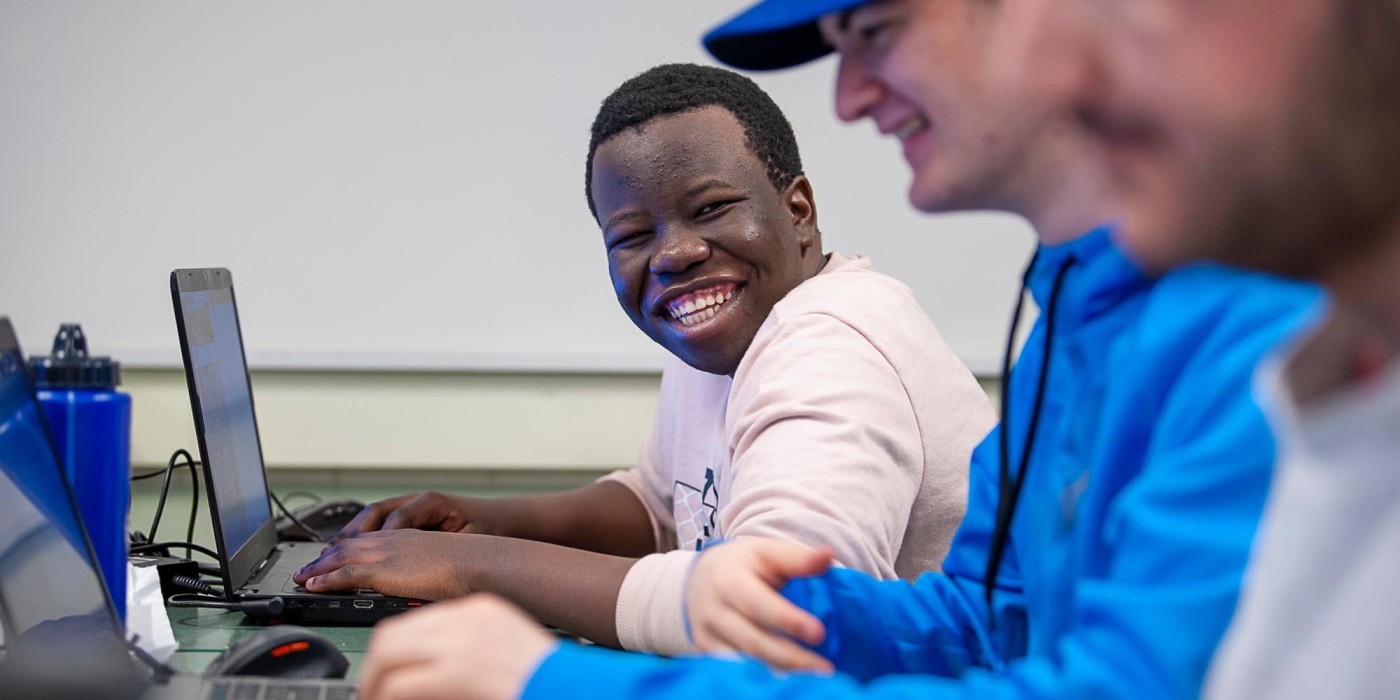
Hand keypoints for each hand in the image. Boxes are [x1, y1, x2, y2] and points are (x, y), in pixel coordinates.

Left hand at [294, 530, 480, 600]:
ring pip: (341, 555)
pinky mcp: (383, 568)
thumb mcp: (444, 558)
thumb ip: (426, 565)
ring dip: (318, 567)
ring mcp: (386, 551)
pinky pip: (345, 573)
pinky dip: (325, 578)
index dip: (347, 546)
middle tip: (309, 566)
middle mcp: (392, 538)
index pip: (369, 537)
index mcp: (407, 535)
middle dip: (326, 555)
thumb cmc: (472, 563)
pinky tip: (313, 585)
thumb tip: (423, 578)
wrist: (479, 560)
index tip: (333, 555)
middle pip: (350, 543)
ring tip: (302, 577)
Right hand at [330, 492, 490, 543]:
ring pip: (370, 517)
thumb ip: (445, 550)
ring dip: (349, 535)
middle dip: (351, 537)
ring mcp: (410, 504)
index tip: (362, 558)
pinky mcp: (407, 516)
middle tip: (327, 558)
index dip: (378, 538)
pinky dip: (360, 536)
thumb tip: (424, 564)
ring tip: (327, 554)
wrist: (497, 518)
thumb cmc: (486, 528)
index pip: (397, 519)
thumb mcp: (470, 540)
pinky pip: (376, 523)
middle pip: (375, 514)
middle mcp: (417, 500)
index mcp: (432, 502)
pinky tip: (345, 550)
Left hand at [360, 594, 557, 699]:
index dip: (394, 649)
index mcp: (480, 610)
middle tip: (373, 689)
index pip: (417, 622)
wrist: (572, 684)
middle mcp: (466, 619)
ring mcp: (461, 644)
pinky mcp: (457, 673)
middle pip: (393, 633)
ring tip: (374, 698)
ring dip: (375, 682)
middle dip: (376, 664)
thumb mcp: (503, 650)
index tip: (388, 671)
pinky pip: (399, 684)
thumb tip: (430, 671)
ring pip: (388, 655)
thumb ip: (468, 651)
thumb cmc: (545, 676)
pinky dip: (384, 696)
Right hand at [686, 538, 834, 672]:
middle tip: (825, 669)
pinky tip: (788, 683)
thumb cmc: (744, 564)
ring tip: (813, 678)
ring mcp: (707, 635)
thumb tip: (828, 556)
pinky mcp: (707, 653)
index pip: (757, 604)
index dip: (787, 620)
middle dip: (790, 657)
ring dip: (780, 673)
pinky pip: (735, 670)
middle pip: (753, 641)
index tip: (818, 633)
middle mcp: (713, 611)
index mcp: (729, 581)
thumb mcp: (768, 552)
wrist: (700, 578)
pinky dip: (762, 678)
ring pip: (744, 662)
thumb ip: (798, 559)